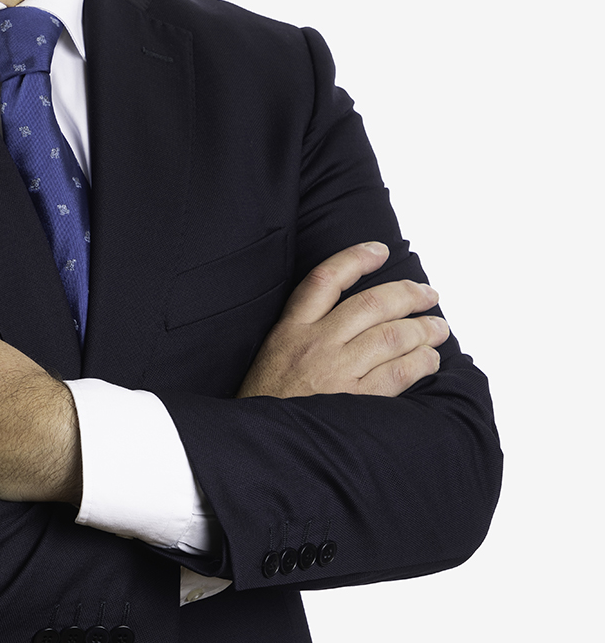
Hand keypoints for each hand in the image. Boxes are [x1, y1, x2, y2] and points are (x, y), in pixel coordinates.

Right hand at [237, 241, 449, 398]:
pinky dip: (420, 363)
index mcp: (291, 328)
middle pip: (371, 304)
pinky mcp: (354, 401)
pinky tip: (430, 361)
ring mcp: (336, 372)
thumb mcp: (274, 352)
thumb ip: (305, 330)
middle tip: (427, 294)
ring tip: (438, 328)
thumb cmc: (268, 400)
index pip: (325, 279)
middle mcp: (315, 343)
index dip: (355, 258)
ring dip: (423, 330)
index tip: (379, 250)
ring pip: (391, 337)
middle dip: (407, 294)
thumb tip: (353, 314)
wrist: (259, 445)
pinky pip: (398, 374)